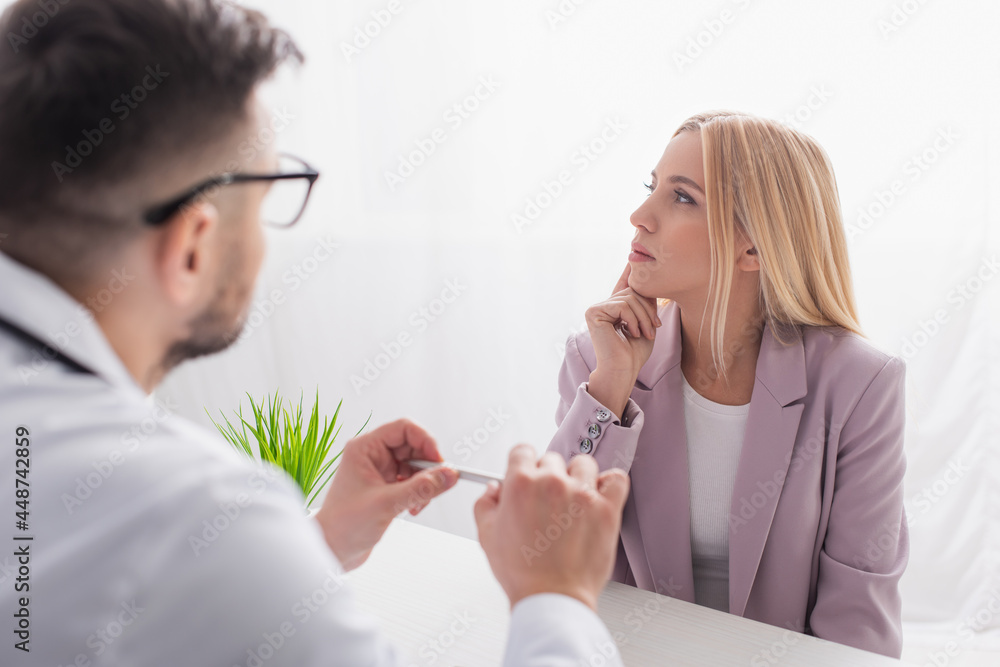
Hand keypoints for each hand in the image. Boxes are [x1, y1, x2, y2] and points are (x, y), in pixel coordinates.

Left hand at [315, 419, 458, 570]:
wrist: (331, 550)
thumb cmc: (344, 525)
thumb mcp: (387, 504)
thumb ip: (421, 488)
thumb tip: (448, 475)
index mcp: (365, 449)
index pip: (403, 429)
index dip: (425, 440)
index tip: (439, 461)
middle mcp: (372, 456)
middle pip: (413, 446)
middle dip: (427, 466)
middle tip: (437, 482)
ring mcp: (380, 472)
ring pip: (415, 465)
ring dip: (424, 482)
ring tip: (420, 502)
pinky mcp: (386, 488)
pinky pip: (413, 481)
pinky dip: (419, 493)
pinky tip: (414, 507)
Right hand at [474, 445, 629, 611]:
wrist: (552, 598)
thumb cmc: (522, 573)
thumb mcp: (487, 536)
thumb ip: (485, 504)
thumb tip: (493, 489)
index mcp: (521, 483)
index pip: (522, 451)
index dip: (522, 464)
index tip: (527, 475)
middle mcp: (552, 483)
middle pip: (552, 459)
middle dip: (547, 476)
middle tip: (547, 501)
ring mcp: (582, 494)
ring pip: (583, 464)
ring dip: (578, 477)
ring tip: (573, 500)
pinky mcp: (607, 508)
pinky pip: (616, 479)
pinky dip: (609, 483)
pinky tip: (600, 495)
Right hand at [585, 263, 660, 417]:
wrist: (624, 370)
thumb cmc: (635, 353)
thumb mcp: (646, 323)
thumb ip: (645, 303)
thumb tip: (648, 282)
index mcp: (614, 309)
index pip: (624, 285)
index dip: (628, 270)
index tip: (631, 252)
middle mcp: (603, 306)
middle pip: (633, 291)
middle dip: (648, 309)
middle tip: (654, 327)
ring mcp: (596, 308)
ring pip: (630, 298)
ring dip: (643, 317)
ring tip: (645, 333)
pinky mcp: (593, 312)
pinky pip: (622, 305)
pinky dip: (633, 319)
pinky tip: (631, 332)